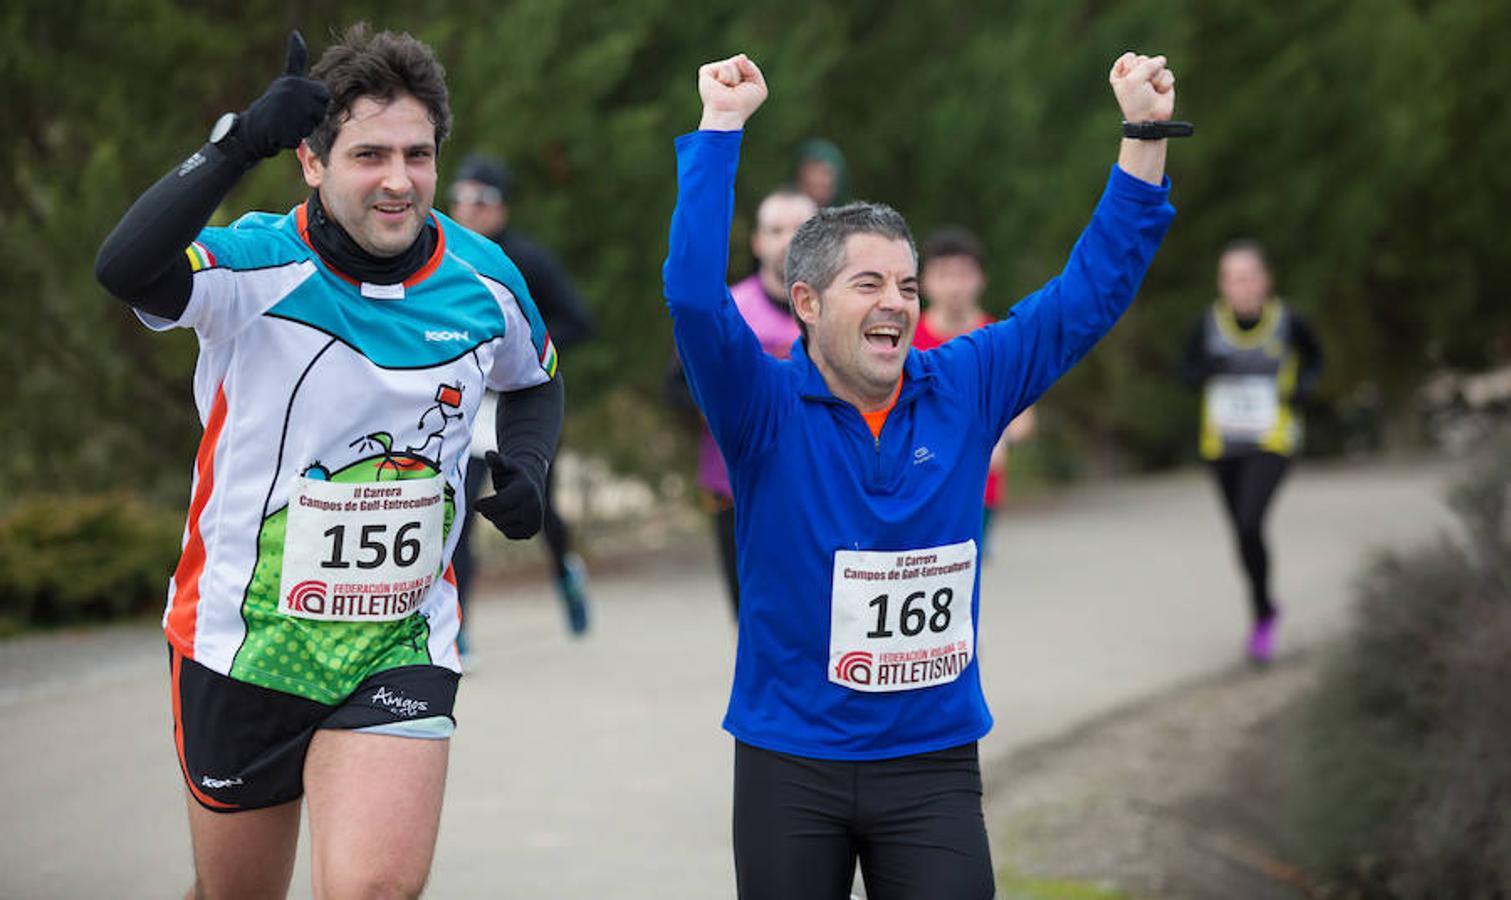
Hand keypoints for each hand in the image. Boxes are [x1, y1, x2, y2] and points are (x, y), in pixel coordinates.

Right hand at [236, 31, 330, 159]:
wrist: (251, 128)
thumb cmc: (274, 103)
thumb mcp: (287, 78)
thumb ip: (296, 58)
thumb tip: (296, 33)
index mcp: (295, 82)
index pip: (325, 95)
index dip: (315, 103)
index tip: (299, 102)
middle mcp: (291, 94)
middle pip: (322, 112)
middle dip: (312, 117)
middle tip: (292, 115)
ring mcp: (287, 112)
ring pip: (313, 126)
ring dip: (302, 129)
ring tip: (285, 123)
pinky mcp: (282, 130)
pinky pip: (300, 138)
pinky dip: (292, 139)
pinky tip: (279, 133)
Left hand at [473, 451, 544, 539]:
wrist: (532, 489)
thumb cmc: (513, 476)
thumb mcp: (505, 466)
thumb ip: (497, 461)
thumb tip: (489, 455)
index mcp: (526, 489)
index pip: (500, 503)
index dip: (485, 505)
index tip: (475, 504)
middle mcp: (534, 506)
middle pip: (499, 516)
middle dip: (489, 511)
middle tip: (491, 503)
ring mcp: (535, 520)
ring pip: (503, 526)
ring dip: (497, 518)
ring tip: (503, 507)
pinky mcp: (532, 532)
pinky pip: (509, 534)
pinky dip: (504, 527)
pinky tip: (510, 516)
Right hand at [698, 53, 767, 130]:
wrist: (730, 112)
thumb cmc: (744, 104)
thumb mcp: (758, 87)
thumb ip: (753, 69)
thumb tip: (740, 57)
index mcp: (734, 74)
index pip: (744, 62)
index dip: (748, 73)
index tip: (743, 90)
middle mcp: (723, 72)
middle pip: (739, 60)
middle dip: (742, 74)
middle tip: (734, 90)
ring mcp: (714, 71)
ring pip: (732, 63)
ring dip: (734, 78)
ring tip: (727, 90)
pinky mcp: (706, 72)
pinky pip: (723, 66)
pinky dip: (726, 77)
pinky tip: (720, 86)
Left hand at [1109, 52, 1174, 122]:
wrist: (1151, 118)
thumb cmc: (1137, 101)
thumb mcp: (1134, 79)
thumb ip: (1147, 64)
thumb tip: (1162, 60)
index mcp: (1120, 74)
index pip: (1129, 57)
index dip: (1131, 69)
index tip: (1130, 82)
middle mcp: (1134, 74)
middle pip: (1143, 59)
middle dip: (1144, 72)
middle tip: (1142, 87)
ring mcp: (1149, 77)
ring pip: (1157, 64)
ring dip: (1155, 78)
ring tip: (1151, 91)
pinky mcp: (1163, 81)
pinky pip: (1167, 72)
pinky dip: (1164, 83)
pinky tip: (1160, 92)